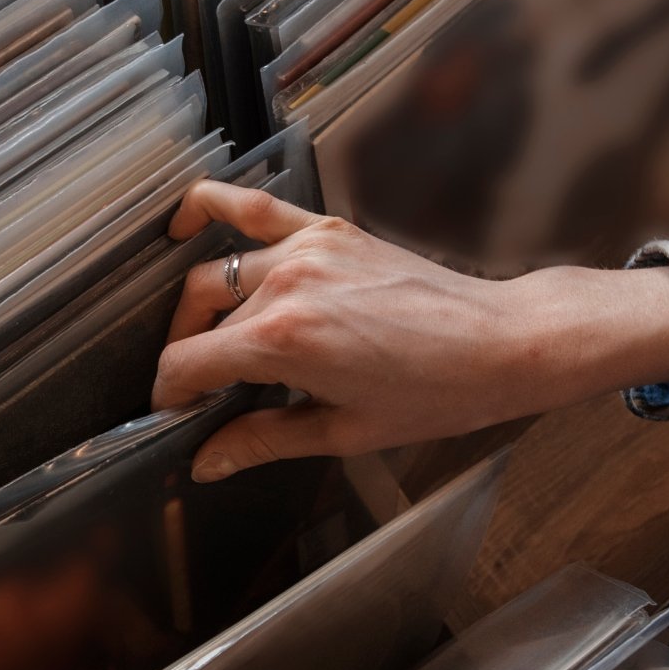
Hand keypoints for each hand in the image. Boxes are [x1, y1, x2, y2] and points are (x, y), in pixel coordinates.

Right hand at [152, 182, 668, 480]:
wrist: (498, 344)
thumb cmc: (434, 393)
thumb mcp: (343, 431)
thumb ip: (263, 439)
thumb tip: (206, 462)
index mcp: (283, 341)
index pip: (188, 362)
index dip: (170, 394)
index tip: (172, 412)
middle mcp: (286, 285)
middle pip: (198, 316)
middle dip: (185, 354)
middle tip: (196, 388)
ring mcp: (306, 249)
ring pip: (218, 271)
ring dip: (198, 303)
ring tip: (201, 333)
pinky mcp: (328, 228)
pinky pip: (254, 208)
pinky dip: (213, 206)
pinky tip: (185, 221)